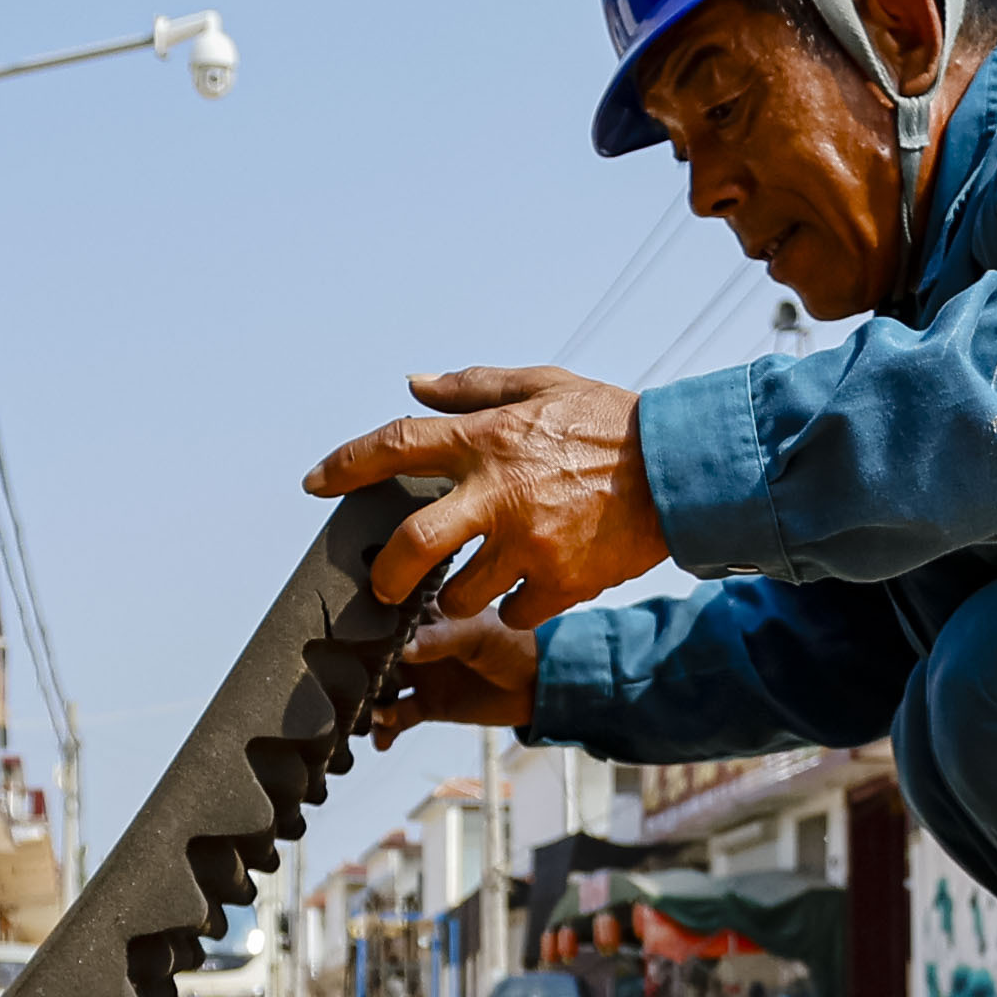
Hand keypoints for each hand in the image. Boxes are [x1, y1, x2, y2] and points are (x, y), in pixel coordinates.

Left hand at [305, 364, 668, 627]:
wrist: (681, 469)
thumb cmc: (609, 422)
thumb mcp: (542, 384)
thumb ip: (472, 388)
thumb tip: (413, 384)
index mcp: (488, 440)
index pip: (396, 446)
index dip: (346, 464)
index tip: (314, 483)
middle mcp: (500, 494)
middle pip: (414, 546)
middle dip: (388, 576)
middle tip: (386, 586)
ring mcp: (530, 544)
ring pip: (460, 593)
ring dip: (454, 596)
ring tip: (466, 587)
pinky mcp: (561, 583)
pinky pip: (512, 612)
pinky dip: (509, 608)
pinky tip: (522, 593)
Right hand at [367, 609, 541, 731]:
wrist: (540, 685)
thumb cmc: (515, 643)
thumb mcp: (477, 632)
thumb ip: (439, 638)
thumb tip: (401, 648)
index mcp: (426, 613)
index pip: (386, 615)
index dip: (367, 625)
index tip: (350, 639)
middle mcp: (416, 643)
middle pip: (374, 654)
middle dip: (360, 669)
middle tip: (353, 683)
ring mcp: (420, 674)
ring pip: (380, 688)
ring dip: (369, 701)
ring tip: (371, 712)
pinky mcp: (427, 704)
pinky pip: (396, 719)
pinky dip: (385, 730)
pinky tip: (382, 738)